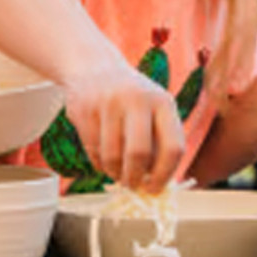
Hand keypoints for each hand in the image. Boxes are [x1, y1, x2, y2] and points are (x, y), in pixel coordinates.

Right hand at [63, 61, 184, 192]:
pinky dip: (98, 162)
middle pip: (139, 154)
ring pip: (112, 157)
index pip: (173, 147)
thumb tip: (157, 185)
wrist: (94, 66)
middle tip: (131, 186)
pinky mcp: (84, 109)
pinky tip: (103, 156)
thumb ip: (160, 142)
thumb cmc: (132, 98)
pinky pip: (92, 150)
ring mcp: (108, 102)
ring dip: (114, 173)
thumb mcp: (154, 110)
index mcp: (163, 102)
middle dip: (134, 178)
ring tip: (117, 171)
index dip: (164, 175)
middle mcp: (136, 99)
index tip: (155, 189)